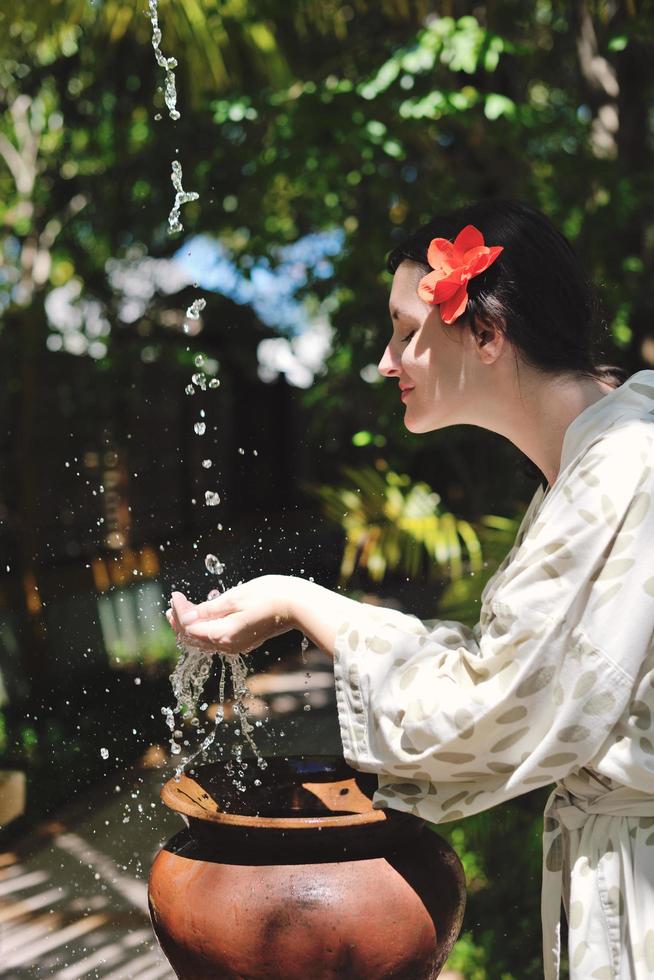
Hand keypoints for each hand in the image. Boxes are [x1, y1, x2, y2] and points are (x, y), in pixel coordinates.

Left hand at [166, 575, 296, 654]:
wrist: (297, 605)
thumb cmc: (269, 596)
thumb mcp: (234, 597)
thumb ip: (209, 609)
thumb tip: (186, 616)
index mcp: (223, 634)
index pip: (189, 626)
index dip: (179, 610)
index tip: (175, 594)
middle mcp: (227, 645)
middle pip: (194, 637)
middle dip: (180, 620)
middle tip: (174, 603)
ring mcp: (236, 645)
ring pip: (204, 639)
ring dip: (191, 624)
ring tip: (182, 609)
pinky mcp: (243, 641)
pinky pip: (216, 638)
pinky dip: (205, 627)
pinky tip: (204, 614)